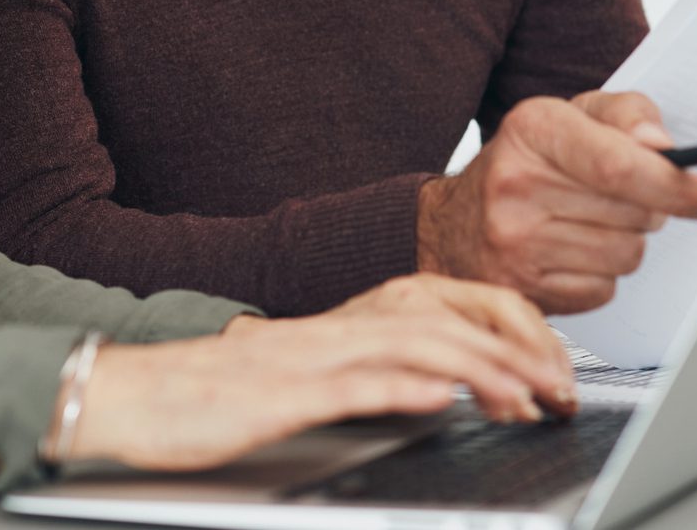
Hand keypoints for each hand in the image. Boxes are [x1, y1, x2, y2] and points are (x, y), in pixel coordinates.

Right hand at [69, 274, 573, 469]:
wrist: (134, 393)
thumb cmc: (219, 397)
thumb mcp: (314, 383)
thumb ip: (375, 375)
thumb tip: (441, 385)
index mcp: (355, 319)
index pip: (458, 301)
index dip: (518, 330)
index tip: (556, 371)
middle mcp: (345, 324)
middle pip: (453, 313)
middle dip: (520, 349)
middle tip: (562, 389)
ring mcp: (318, 353)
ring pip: (420, 340)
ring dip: (485, 367)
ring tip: (528, 396)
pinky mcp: (290, 388)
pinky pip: (362, 378)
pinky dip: (410, 383)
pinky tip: (446, 395)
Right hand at [416, 92, 696, 313]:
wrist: (449, 227)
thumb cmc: (523, 164)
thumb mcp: (568, 116)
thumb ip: (625, 115)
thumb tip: (666, 149)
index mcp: (532, 130)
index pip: (621, 165)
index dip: (680, 186)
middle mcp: (516, 186)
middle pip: (635, 214)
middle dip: (649, 208)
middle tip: (623, 198)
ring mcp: (515, 244)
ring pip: (626, 256)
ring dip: (624, 242)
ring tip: (585, 223)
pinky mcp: (523, 291)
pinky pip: (604, 291)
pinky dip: (599, 275)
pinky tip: (568, 254)